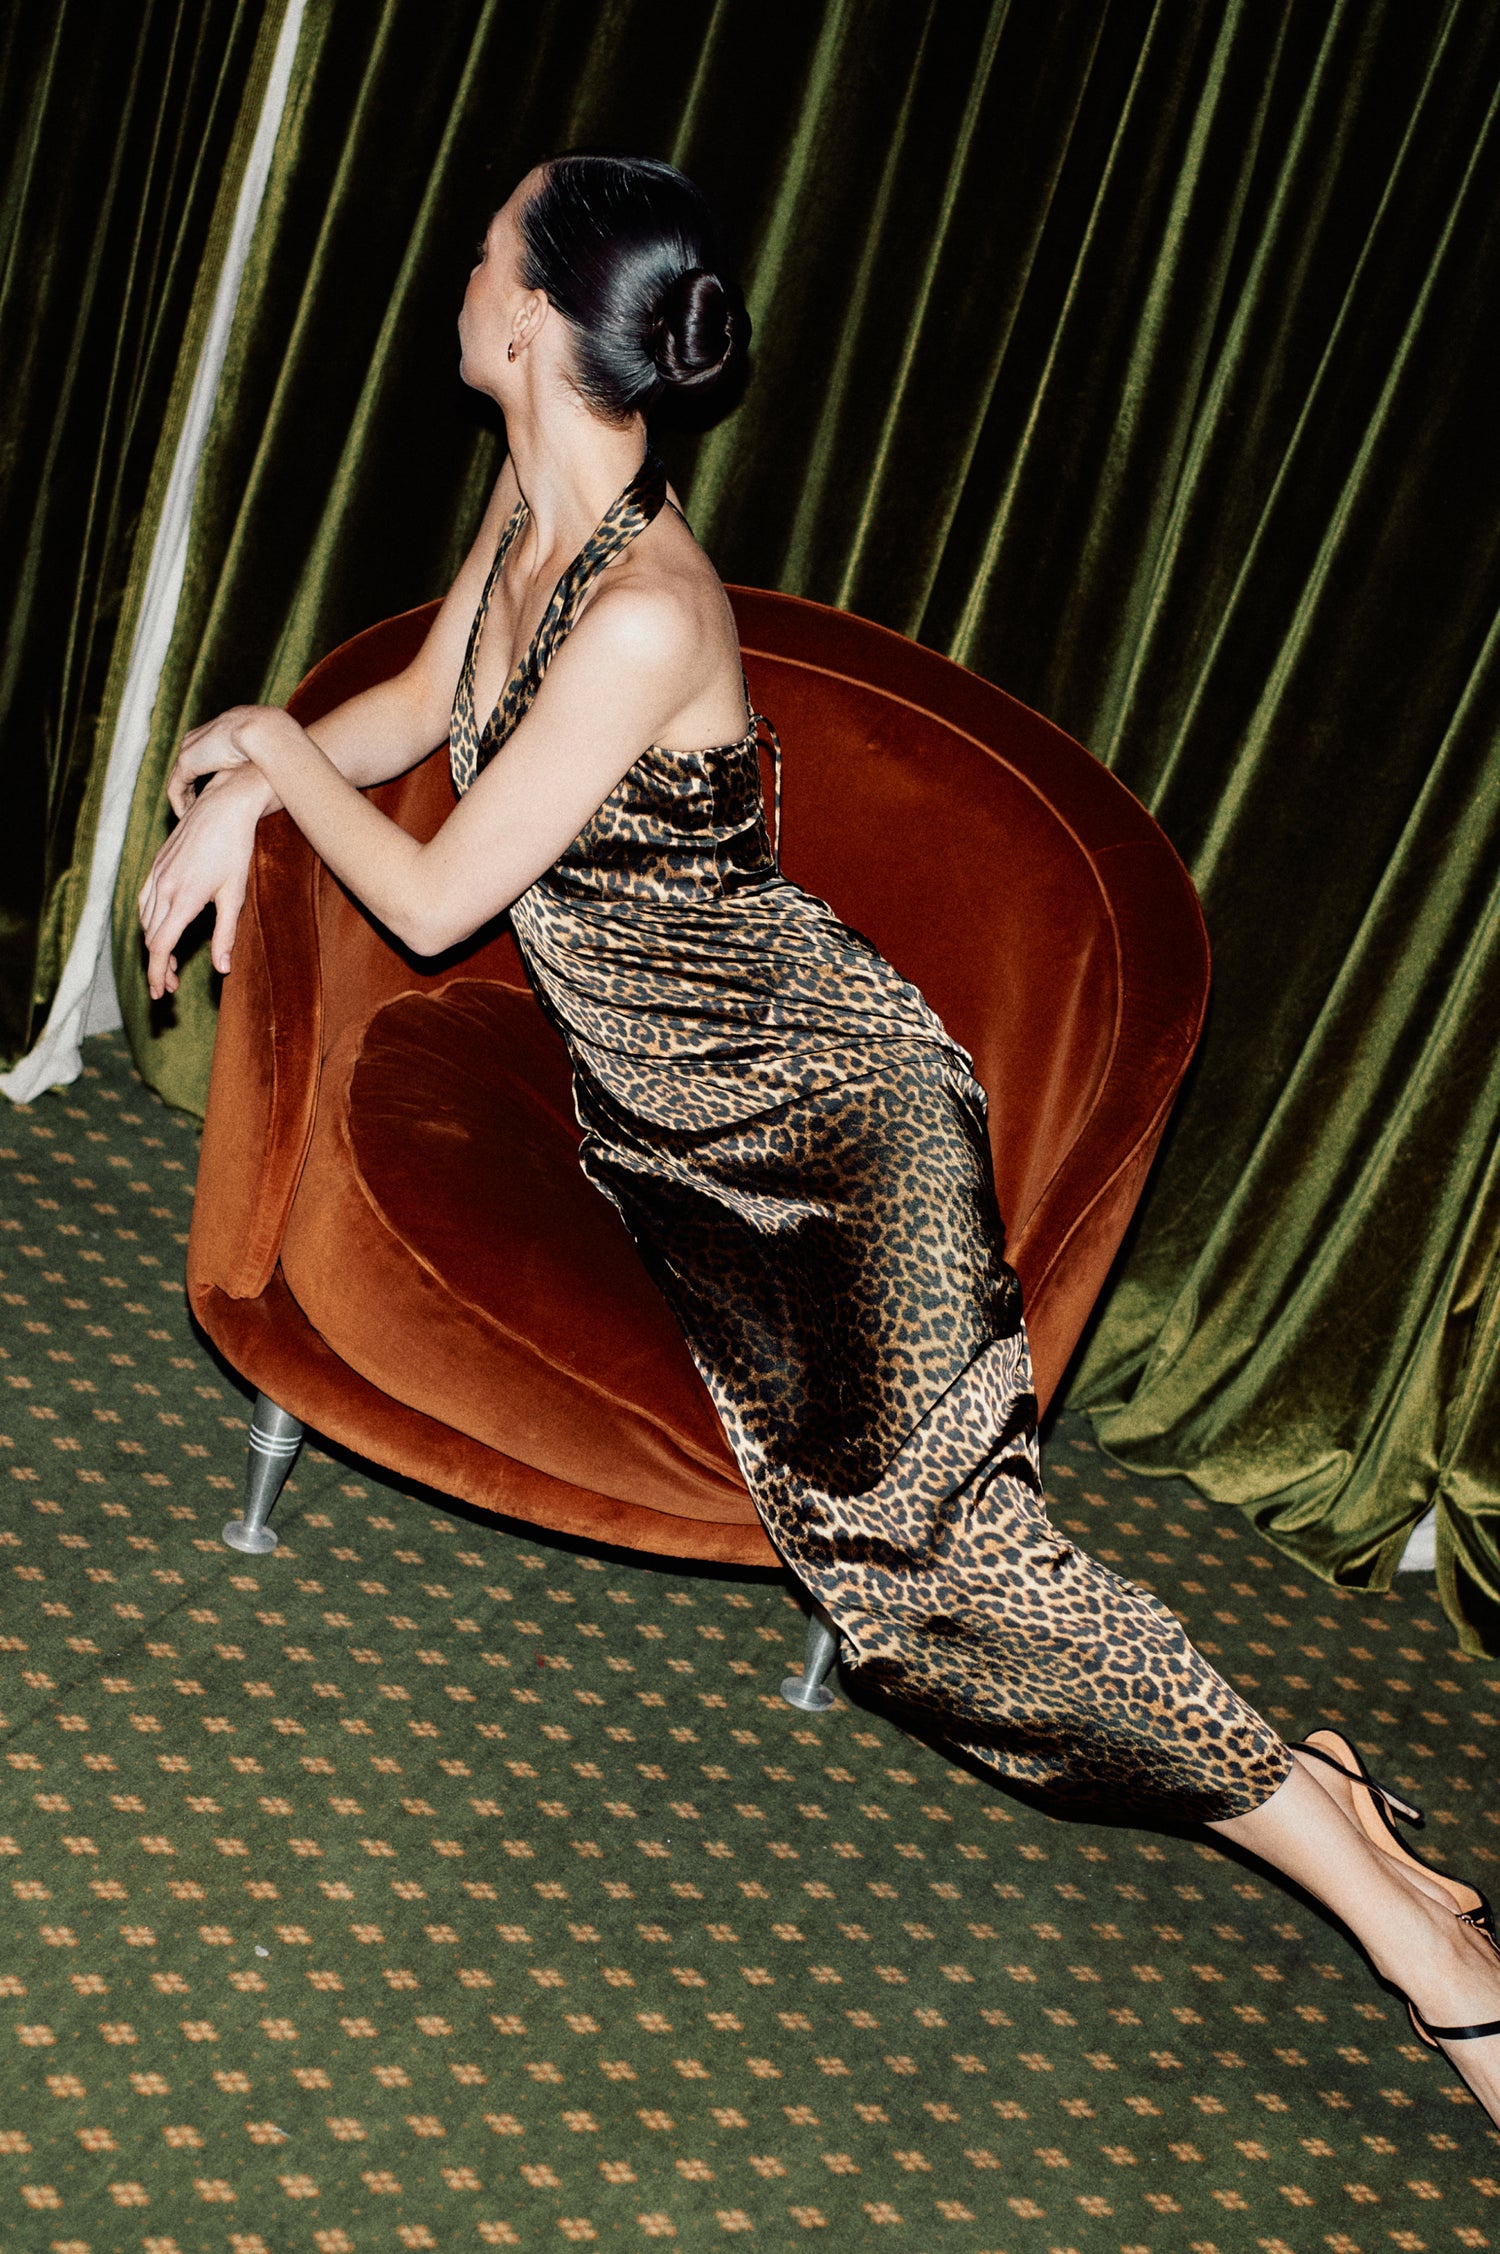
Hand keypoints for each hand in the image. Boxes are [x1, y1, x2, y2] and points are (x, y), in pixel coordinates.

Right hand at [138, 766, 278, 1000]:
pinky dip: (151, 921)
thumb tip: (222, 970)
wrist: (224, 807)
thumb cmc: (235, 851)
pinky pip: (145, 900)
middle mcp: (163, 888)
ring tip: (172, 961)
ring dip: (155, 944)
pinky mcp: (156, 864)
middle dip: (159, 964)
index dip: (158, 974)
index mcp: (183, 900)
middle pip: (151, 938)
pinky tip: (165, 927)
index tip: (160, 994)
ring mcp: (157, 874)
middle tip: (174, 983)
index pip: (161, 947)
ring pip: (145, 920)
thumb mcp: (234, 896)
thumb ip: (226, 935)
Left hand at [168, 703, 293, 817]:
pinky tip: (185, 817)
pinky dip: (179, 803)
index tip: (217, 793)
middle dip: (192, 787)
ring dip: (185, 799)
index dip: (211, 774)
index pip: (208, 753)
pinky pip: (176, 788)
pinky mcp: (187, 762)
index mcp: (221, 731)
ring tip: (190, 817)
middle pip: (191, 765)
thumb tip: (278, 782)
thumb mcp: (269, 756)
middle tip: (199, 808)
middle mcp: (202, 738)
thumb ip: (266, 766)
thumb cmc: (276, 745)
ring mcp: (192, 749)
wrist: (264, 732)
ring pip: (180, 779)